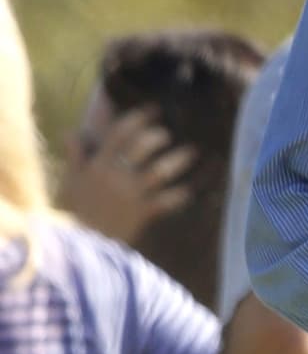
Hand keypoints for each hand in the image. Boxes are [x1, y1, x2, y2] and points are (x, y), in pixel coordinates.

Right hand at [61, 107, 196, 242]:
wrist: (83, 243)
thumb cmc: (77, 210)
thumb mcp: (72, 180)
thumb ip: (75, 156)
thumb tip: (71, 133)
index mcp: (98, 164)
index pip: (119, 133)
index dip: (138, 118)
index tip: (153, 110)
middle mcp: (116, 175)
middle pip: (141, 147)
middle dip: (157, 136)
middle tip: (166, 135)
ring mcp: (131, 193)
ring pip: (159, 171)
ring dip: (177, 160)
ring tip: (191, 152)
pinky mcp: (142, 213)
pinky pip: (165, 201)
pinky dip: (179, 196)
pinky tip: (188, 190)